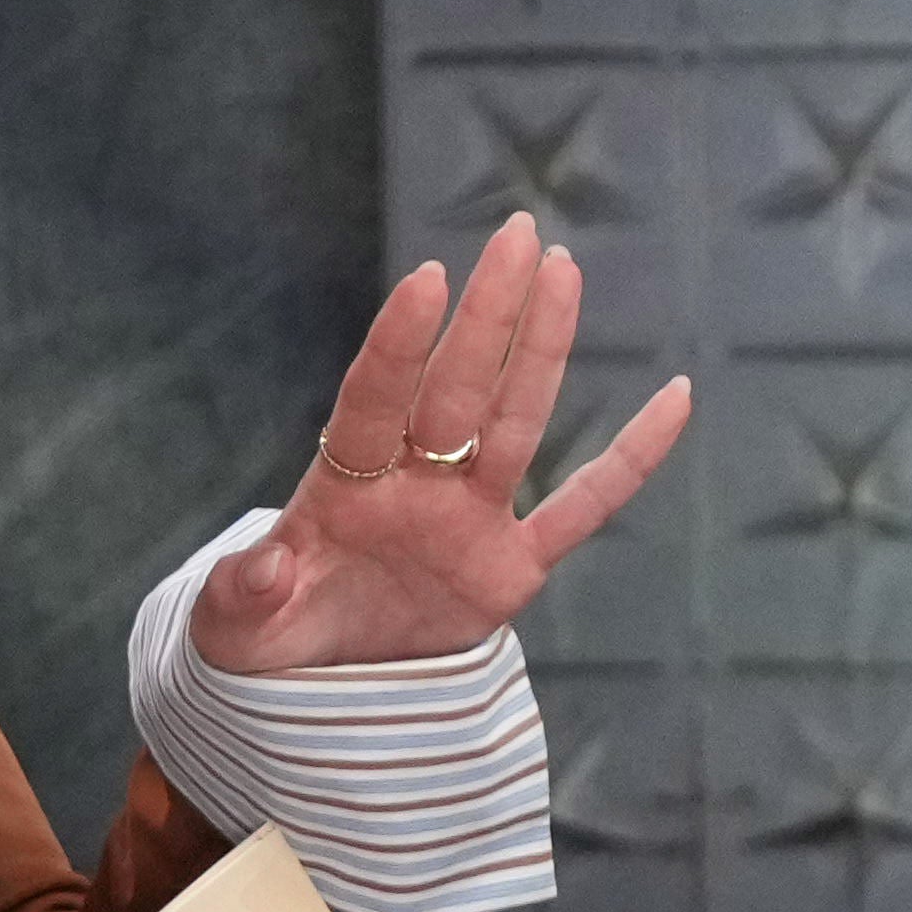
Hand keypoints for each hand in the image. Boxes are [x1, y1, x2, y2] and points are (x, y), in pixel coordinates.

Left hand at [194, 212, 690, 676]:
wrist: (328, 676)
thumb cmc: (273, 634)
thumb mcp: (236, 628)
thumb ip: (245, 595)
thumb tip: (263, 570)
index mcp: (343, 489)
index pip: (373, 403)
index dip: (398, 346)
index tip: (427, 280)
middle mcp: (414, 484)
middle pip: (457, 390)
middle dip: (487, 316)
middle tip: (518, 234)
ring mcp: (470, 517)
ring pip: (516, 422)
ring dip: (543, 349)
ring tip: (563, 271)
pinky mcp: (514, 563)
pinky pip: (585, 506)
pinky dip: (632, 457)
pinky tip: (675, 398)